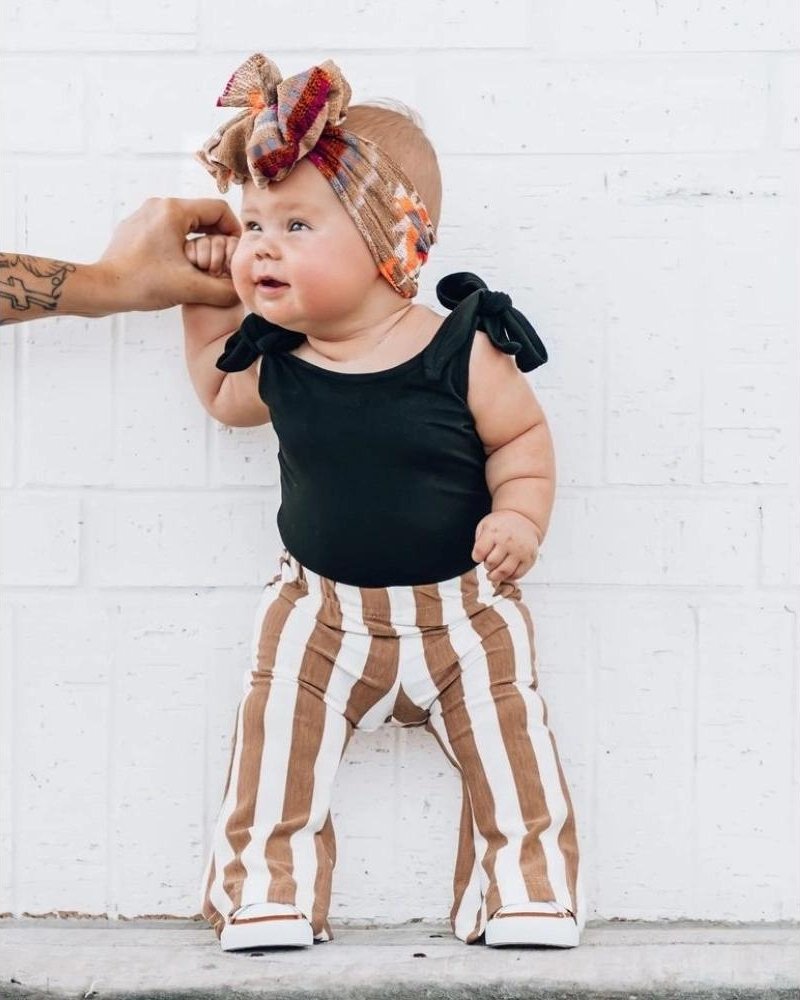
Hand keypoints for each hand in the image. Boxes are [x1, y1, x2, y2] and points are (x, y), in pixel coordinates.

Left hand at [94, 197, 241, 312]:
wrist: (102, 288)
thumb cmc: (142, 283)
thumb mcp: (190, 288)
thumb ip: (223, 290)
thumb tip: (242, 290)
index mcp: (174, 211)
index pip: (219, 209)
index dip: (235, 230)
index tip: (237, 252)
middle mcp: (159, 206)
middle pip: (202, 215)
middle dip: (217, 238)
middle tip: (223, 262)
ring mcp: (144, 215)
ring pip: (184, 223)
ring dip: (199, 242)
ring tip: (203, 266)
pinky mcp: (135, 228)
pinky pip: (166, 230)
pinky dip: (179, 245)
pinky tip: (179, 267)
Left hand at [471, 510, 540, 582]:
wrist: (524, 519)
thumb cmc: (501, 525)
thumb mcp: (484, 526)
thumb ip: (478, 543)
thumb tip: (477, 561)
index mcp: (494, 532)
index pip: (479, 553)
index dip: (476, 557)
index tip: (479, 556)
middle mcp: (508, 541)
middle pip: (491, 564)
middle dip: (487, 566)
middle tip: (488, 563)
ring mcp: (520, 550)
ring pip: (504, 572)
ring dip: (496, 575)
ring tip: (494, 572)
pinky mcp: (530, 558)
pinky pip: (517, 575)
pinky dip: (509, 577)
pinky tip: (505, 571)